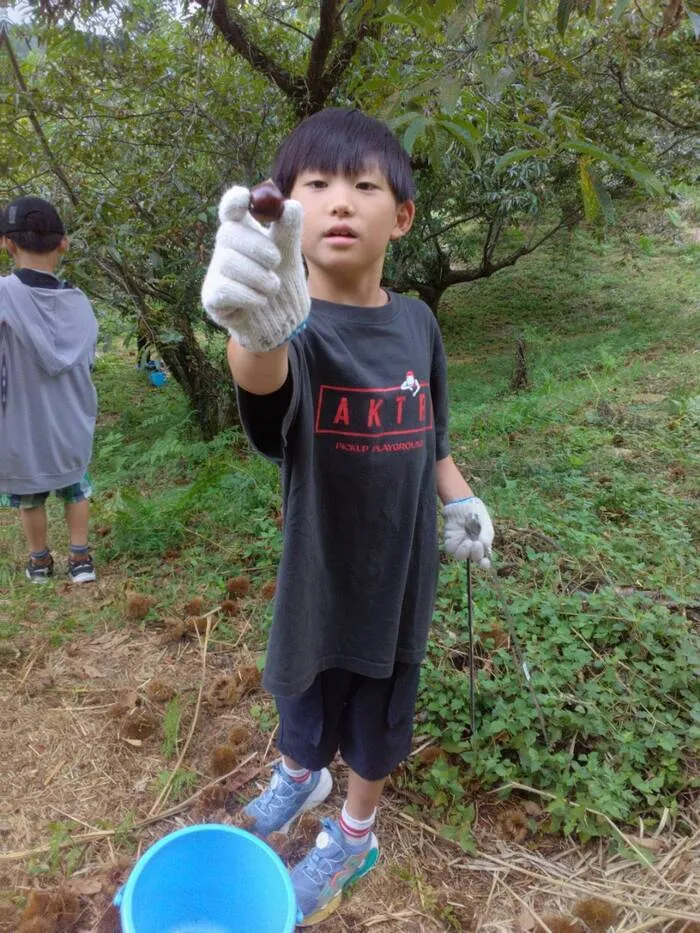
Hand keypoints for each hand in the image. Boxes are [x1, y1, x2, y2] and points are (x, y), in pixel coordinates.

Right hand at [201, 186, 309, 351]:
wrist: (280, 324)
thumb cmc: (282, 286)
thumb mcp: (291, 258)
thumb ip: (289, 233)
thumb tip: (290, 205)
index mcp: (243, 234)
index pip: (231, 210)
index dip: (233, 202)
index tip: (244, 196)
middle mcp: (225, 250)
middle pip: (229, 233)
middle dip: (257, 246)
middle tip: (276, 261)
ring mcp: (216, 273)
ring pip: (229, 262)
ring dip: (259, 277)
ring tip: (272, 287)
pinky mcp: (212, 297)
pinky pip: (226, 288)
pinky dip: (250, 296)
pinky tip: (260, 301)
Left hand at [443, 496, 493, 568]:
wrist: (464, 502)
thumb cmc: (477, 513)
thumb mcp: (486, 523)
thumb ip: (486, 536)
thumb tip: (484, 548)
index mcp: (482, 545)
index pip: (483, 560)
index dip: (484, 564)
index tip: (484, 563)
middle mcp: (471, 547)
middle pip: (472, 558)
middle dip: (476, 554)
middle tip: (477, 543)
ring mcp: (460, 543)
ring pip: (460, 556)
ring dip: (464, 551)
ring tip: (468, 541)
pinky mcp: (450, 539)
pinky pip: (450, 548)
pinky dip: (454, 546)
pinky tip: (460, 538)